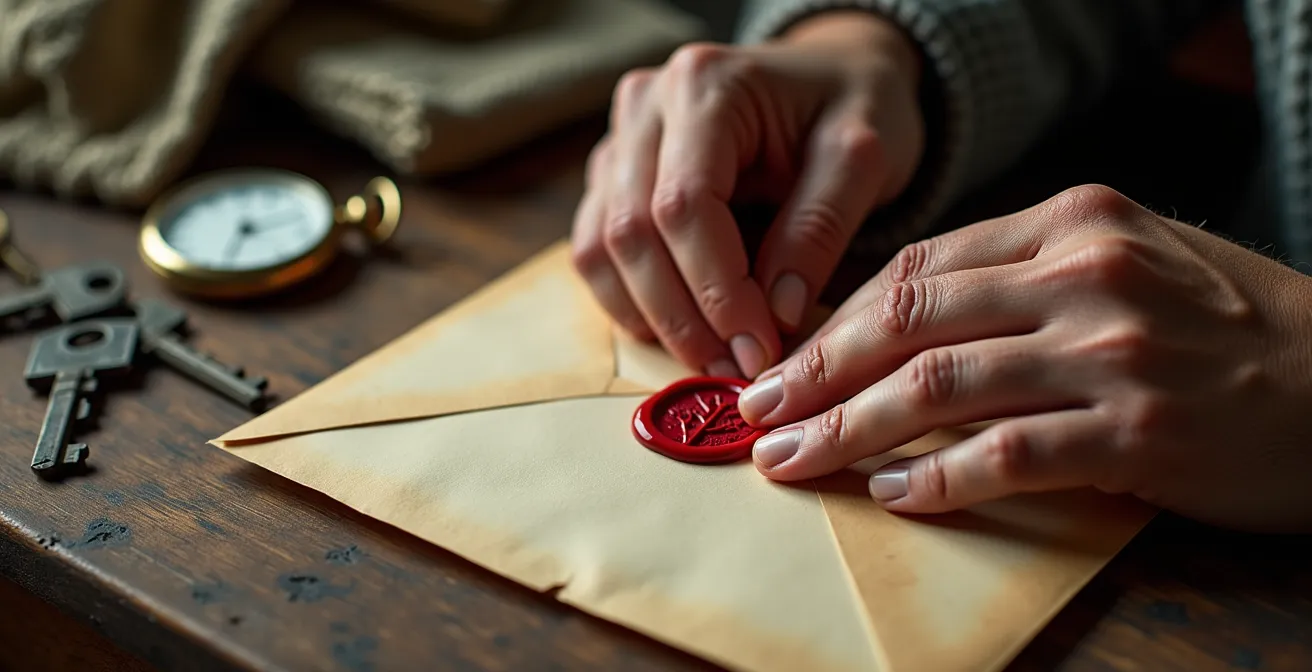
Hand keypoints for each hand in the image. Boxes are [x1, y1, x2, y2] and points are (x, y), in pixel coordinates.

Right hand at [571, 12, 924, 377]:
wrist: (832, 72)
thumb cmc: (853, 103)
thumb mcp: (861, 155)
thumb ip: (818, 227)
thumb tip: (776, 315)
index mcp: (704, 85)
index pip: (684, 205)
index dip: (716, 289)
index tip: (760, 347)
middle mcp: (644, 106)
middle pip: (631, 232)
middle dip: (683, 315)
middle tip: (736, 369)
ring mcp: (618, 141)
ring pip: (601, 248)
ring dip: (652, 317)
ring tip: (713, 359)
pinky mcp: (611, 177)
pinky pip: (595, 252)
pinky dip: (633, 302)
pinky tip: (684, 331)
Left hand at [738, 184, 1311, 532]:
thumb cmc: (1225, 329)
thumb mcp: (1128, 262)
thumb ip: (1019, 278)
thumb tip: (897, 323)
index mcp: (1071, 221)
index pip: (917, 265)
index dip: (836, 319)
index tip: (785, 359)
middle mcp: (1084, 273)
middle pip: (909, 319)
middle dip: (816, 371)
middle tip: (756, 413)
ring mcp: (1112, 351)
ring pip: (938, 386)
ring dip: (848, 428)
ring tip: (793, 459)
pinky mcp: (1136, 433)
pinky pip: (1006, 455)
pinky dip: (940, 479)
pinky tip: (897, 494)